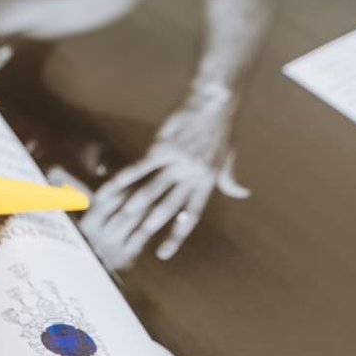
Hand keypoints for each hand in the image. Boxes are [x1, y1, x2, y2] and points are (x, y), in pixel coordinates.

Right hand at [78, 87, 245, 270]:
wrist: (214, 103)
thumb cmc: (221, 130)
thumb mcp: (229, 158)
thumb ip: (230, 180)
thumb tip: (243, 193)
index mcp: (206, 182)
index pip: (191, 215)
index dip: (177, 235)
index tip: (163, 253)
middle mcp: (191, 176)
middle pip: (168, 208)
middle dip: (150, 227)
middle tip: (133, 243)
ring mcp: (177, 162)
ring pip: (152, 189)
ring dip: (135, 205)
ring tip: (119, 219)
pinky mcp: (163, 146)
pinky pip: (141, 167)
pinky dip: (126, 177)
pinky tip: (113, 186)